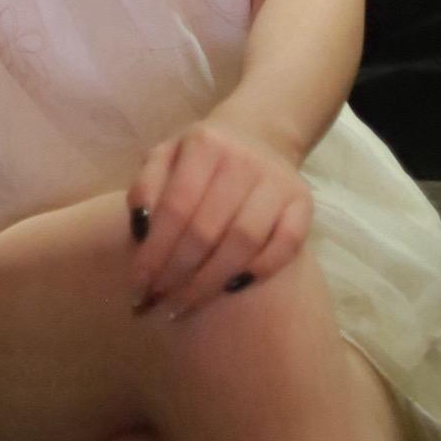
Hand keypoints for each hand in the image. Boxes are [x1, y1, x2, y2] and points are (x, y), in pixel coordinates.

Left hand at [129, 108, 312, 320]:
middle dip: (178, 275)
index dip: (155, 252)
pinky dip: (259, 271)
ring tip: (186, 305)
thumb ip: (146, 187)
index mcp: (204, 143)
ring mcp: (277, 181)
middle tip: (159, 304)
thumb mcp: (166, 156)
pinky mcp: (304, 202)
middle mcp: (242, 159)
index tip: (137, 287)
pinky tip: (232, 289)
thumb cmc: (201, 157)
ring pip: (244, 243)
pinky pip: (285, 245)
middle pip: (207, 230)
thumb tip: (141, 233)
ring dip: (211, 282)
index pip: (175, 207)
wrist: (257, 136)